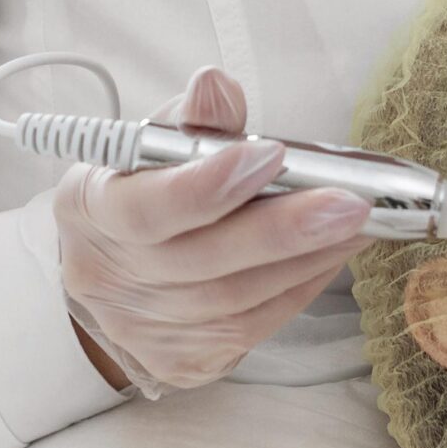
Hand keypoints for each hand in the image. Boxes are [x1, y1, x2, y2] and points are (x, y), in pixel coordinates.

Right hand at [51, 65, 371, 396]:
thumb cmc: (144, 189)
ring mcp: (140, 329)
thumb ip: (193, 117)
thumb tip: (216, 86)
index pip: (145, 208)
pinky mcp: (181, 361)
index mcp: (89, 207)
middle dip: (282, 231)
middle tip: (350, 202)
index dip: (208, 186)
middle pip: (201, 263)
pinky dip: (299, 288)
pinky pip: (252, 326)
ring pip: (235, 301)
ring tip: (357, 222)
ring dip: (306, 259)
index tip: (272, 154)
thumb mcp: (154, 142)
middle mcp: (106, 277)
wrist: (114, 268)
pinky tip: (332, 255)